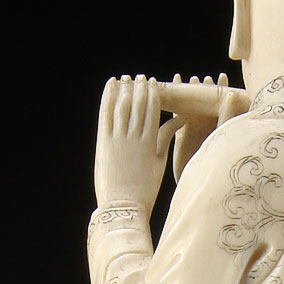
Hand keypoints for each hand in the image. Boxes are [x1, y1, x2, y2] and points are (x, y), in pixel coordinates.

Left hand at [94, 75, 178, 214]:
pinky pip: (106, 114)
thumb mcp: (159, 163)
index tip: (152, 82)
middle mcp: (135, 138)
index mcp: (150, 142)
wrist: (124, 206)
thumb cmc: (144, 189)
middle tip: (139, 77)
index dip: (152, 93)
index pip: (153, 110)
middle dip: (139, 88)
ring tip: (126, 79)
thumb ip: (165, 138)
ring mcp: (118, 139)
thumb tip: (179, 121)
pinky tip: (110, 86)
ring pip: (122, 106)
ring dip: (125, 89)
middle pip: (138, 104)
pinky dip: (107, 97)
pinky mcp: (104, 142)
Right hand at [173, 72, 238, 182]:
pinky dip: (175, 103)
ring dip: (190, 93)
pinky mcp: (181, 135)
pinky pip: (177, 115)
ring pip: (191, 107)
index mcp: (218, 125)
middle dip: (204, 89)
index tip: (222, 77)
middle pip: (206, 103)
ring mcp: (193, 129)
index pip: (222, 104)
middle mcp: (207, 126)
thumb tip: (232, 94)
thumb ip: (228, 116)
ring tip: (189, 80)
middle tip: (202, 78)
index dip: (222, 90)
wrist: (198, 183)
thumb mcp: (223, 136)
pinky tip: (173, 92)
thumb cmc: (214, 164)